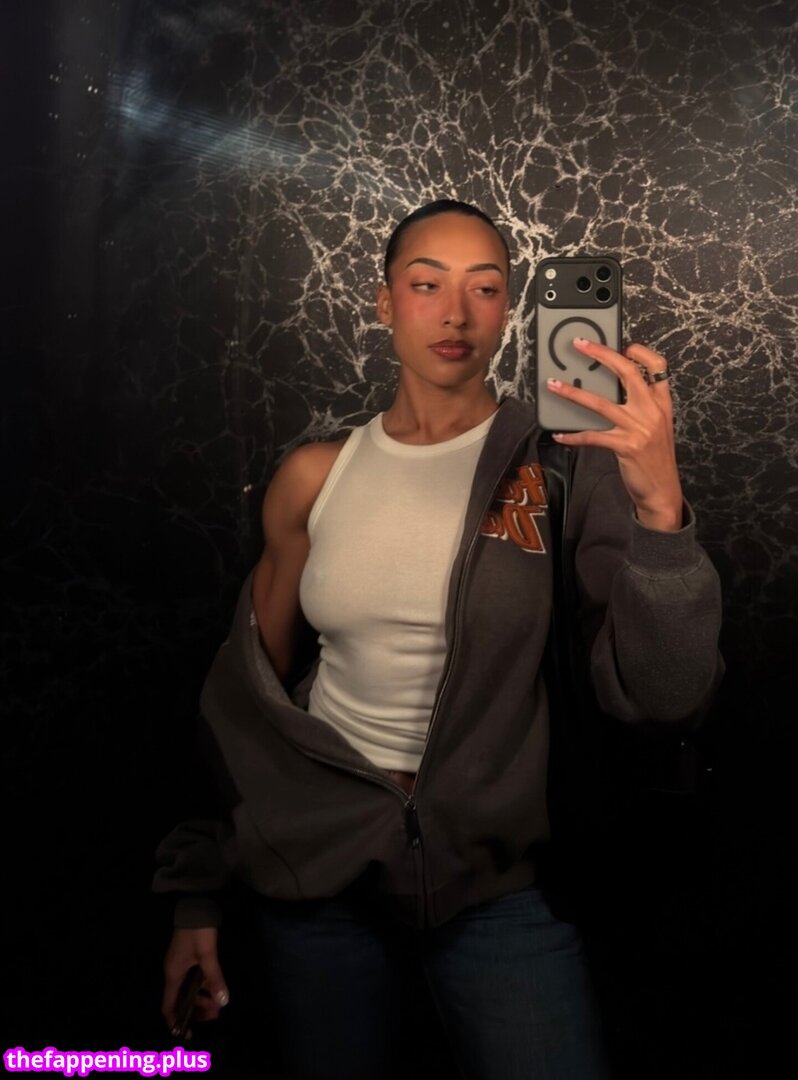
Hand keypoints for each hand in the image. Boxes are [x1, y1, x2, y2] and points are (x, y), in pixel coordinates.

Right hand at [162, 927, 229, 1037]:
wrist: (196, 904)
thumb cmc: (198, 929)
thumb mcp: (207, 954)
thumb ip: (214, 978)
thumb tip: (223, 1002)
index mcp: (173, 974)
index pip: (168, 1006)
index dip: (175, 1022)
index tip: (186, 1035)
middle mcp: (174, 972)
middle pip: (179, 1000)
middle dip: (194, 1011)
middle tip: (213, 1017)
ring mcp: (181, 964)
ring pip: (188, 990)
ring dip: (201, 999)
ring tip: (218, 1005)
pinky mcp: (189, 957)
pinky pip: (193, 980)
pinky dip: (203, 987)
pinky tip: (215, 989)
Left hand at [547, 339, 683, 530]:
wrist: (663, 490)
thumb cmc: (655, 458)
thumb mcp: (657, 427)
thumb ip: (642, 406)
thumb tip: (612, 390)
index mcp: (662, 403)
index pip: (657, 366)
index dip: (640, 352)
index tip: (623, 345)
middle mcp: (652, 411)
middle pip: (627, 373)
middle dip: (601, 354)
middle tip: (580, 345)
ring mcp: (639, 428)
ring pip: (601, 403)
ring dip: (573, 393)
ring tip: (554, 385)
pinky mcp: (625, 446)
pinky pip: (592, 436)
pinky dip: (573, 436)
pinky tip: (560, 434)